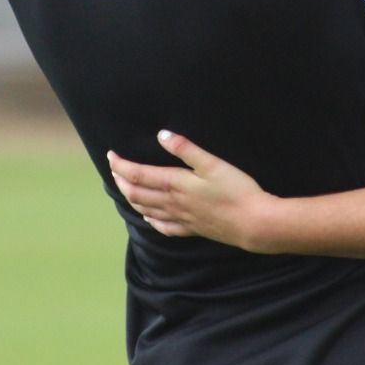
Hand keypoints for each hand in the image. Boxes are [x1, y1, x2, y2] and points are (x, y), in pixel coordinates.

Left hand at [107, 131, 277, 251]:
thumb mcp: (213, 163)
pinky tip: (147, 217)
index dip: (121, 165)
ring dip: (131, 198)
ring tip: (124, 188)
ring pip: (146, 210)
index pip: (138, 175)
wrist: (253, 223)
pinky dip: (150, 220)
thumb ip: (186, 149)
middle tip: (114, 169)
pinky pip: (164, 227)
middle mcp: (173, 203)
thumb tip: (162, 135)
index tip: (110, 155)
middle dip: (121, 181)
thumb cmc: (237, 189)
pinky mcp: (192, 229)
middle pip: (136, 194)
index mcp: (175, 185)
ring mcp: (181, 219)